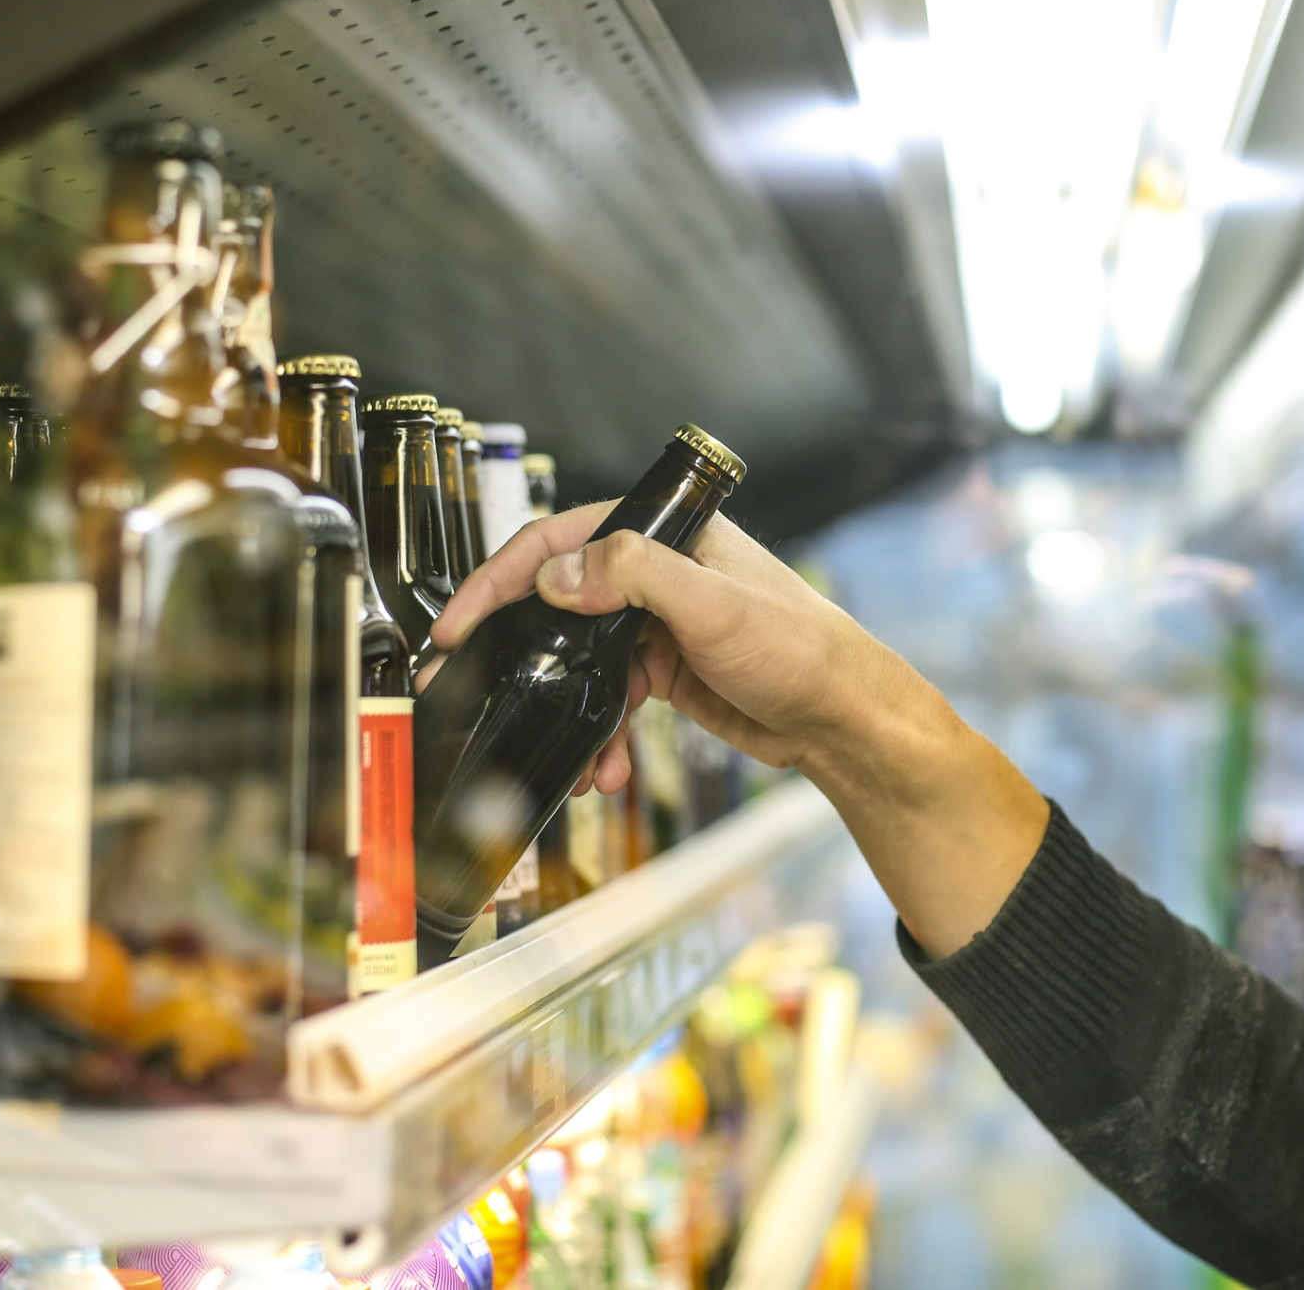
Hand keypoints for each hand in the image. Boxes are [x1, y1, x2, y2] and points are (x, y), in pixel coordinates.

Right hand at [425, 502, 887, 795]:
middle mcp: (656, 573)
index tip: (460, 624)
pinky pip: (608, 698)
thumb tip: (559, 575)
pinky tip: (604, 767)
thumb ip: (635, 576)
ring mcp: (657, 624)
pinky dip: (599, 733)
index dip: (500, 579)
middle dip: (517, 649)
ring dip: (565, 706)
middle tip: (473, 683)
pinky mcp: (665, 671)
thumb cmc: (803, 649)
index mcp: (666, 535)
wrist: (844, 720)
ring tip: (566, 751)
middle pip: (558, 600)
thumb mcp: (715, 604)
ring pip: (581, 660)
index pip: (559, 540)